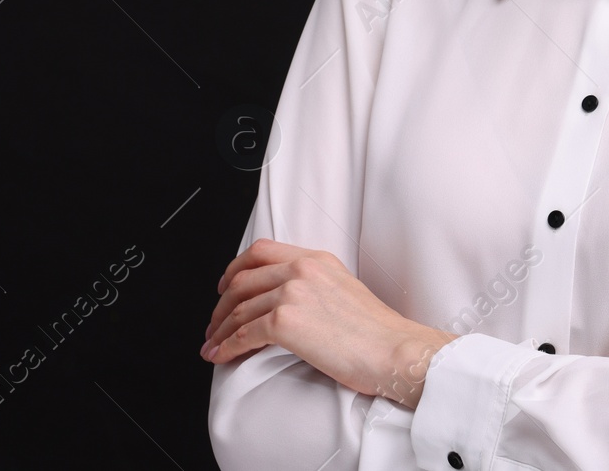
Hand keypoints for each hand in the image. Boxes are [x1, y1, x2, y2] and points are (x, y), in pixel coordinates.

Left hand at [201, 238, 456, 408]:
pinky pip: (244, 334)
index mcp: (317, 259)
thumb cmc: (378, 333)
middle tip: (214, 323)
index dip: (235, 268)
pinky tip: (221, 356)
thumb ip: (315, 287)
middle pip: (242, 279)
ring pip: (239, 308)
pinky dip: (227, 346)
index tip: (226, 286)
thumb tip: (286, 304)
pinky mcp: (286, 322)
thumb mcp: (345, 291)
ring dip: (220, 330)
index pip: (262, 251)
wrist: (395, 351)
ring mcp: (292, 293)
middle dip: (221, 305)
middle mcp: (302, 269)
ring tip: (213, 346)